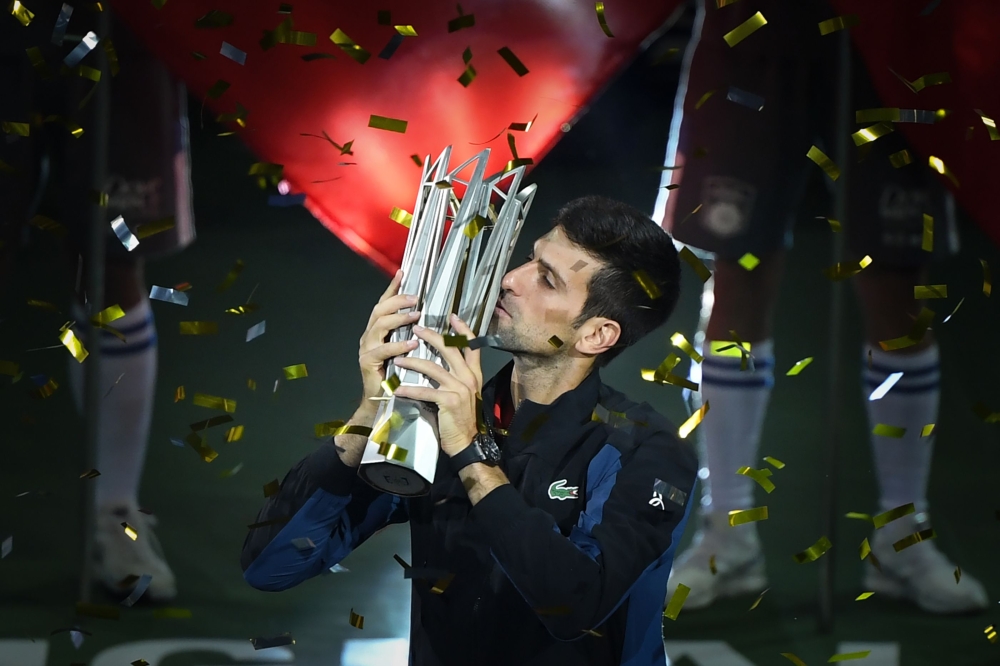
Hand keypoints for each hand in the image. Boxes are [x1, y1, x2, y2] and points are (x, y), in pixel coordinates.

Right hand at [358, 269, 420, 406]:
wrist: (380, 399)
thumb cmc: (395, 374)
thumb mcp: (403, 349)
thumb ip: (408, 332)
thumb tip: (425, 316)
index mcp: (377, 331)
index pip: (383, 304)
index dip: (392, 289)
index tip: (402, 274)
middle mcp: (368, 336)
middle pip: (379, 310)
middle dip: (397, 301)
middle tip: (415, 299)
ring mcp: (366, 348)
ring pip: (379, 326)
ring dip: (399, 319)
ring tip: (416, 316)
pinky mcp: (367, 362)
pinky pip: (383, 350)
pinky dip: (398, 345)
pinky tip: (412, 343)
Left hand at [392, 314, 483, 456]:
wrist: (467, 442)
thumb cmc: (462, 418)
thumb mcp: (465, 393)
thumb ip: (457, 376)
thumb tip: (441, 362)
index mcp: (474, 374)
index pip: (471, 346)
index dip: (462, 330)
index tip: (452, 316)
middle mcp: (468, 377)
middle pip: (450, 349)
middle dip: (431, 336)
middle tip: (416, 328)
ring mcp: (459, 388)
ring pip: (433, 367)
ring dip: (412, 362)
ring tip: (398, 358)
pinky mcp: (448, 401)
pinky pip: (425, 391)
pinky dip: (409, 389)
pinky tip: (397, 388)